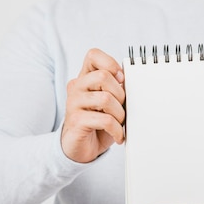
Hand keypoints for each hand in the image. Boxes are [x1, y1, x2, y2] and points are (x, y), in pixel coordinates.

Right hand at [61, 48, 124, 162]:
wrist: (82, 148)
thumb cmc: (98, 122)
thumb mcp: (110, 102)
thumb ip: (116, 89)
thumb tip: (129, 82)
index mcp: (85, 78)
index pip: (93, 55)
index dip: (110, 63)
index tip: (121, 79)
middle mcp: (77, 87)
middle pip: (103, 76)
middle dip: (120, 94)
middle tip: (122, 108)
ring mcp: (74, 103)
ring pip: (105, 98)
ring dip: (120, 114)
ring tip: (120, 123)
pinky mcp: (75, 120)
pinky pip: (104, 120)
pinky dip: (117, 129)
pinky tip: (118, 135)